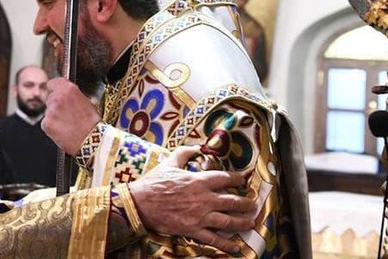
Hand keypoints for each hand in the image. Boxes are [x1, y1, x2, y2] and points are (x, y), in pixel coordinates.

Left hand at [41, 78, 100, 155]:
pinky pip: (46, 122)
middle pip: (50, 97)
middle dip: (56, 104)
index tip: (57, 93)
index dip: (56, 89)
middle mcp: (57, 97)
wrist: (92, 140)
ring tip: (67, 124)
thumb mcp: (87, 101)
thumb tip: (67, 93)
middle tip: (66, 113)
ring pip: (48, 111)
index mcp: (69, 89)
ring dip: (54, 115)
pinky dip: (52, 126)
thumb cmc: (92, 123)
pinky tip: (63, 130)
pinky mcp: (46, 124)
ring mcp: (50, 111)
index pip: (53, 82)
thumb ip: (73, 95)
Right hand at [128, 146, 255, 253]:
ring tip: (251, 223)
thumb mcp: (169, 162)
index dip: (236, 179)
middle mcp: (204, 199)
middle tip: (253, 205)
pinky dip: (226, 243)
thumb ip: (184, 153)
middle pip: (232, 201)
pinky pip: (213, 238)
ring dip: (242, 222)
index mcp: (198, 181)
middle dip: (246, 204)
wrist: (139, 203)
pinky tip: (235, 246)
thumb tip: (197, 147)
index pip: (224, 178)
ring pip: (228, 220)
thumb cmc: (154, 182)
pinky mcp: (193, 230)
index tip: (243, 180)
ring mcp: (200, 216)